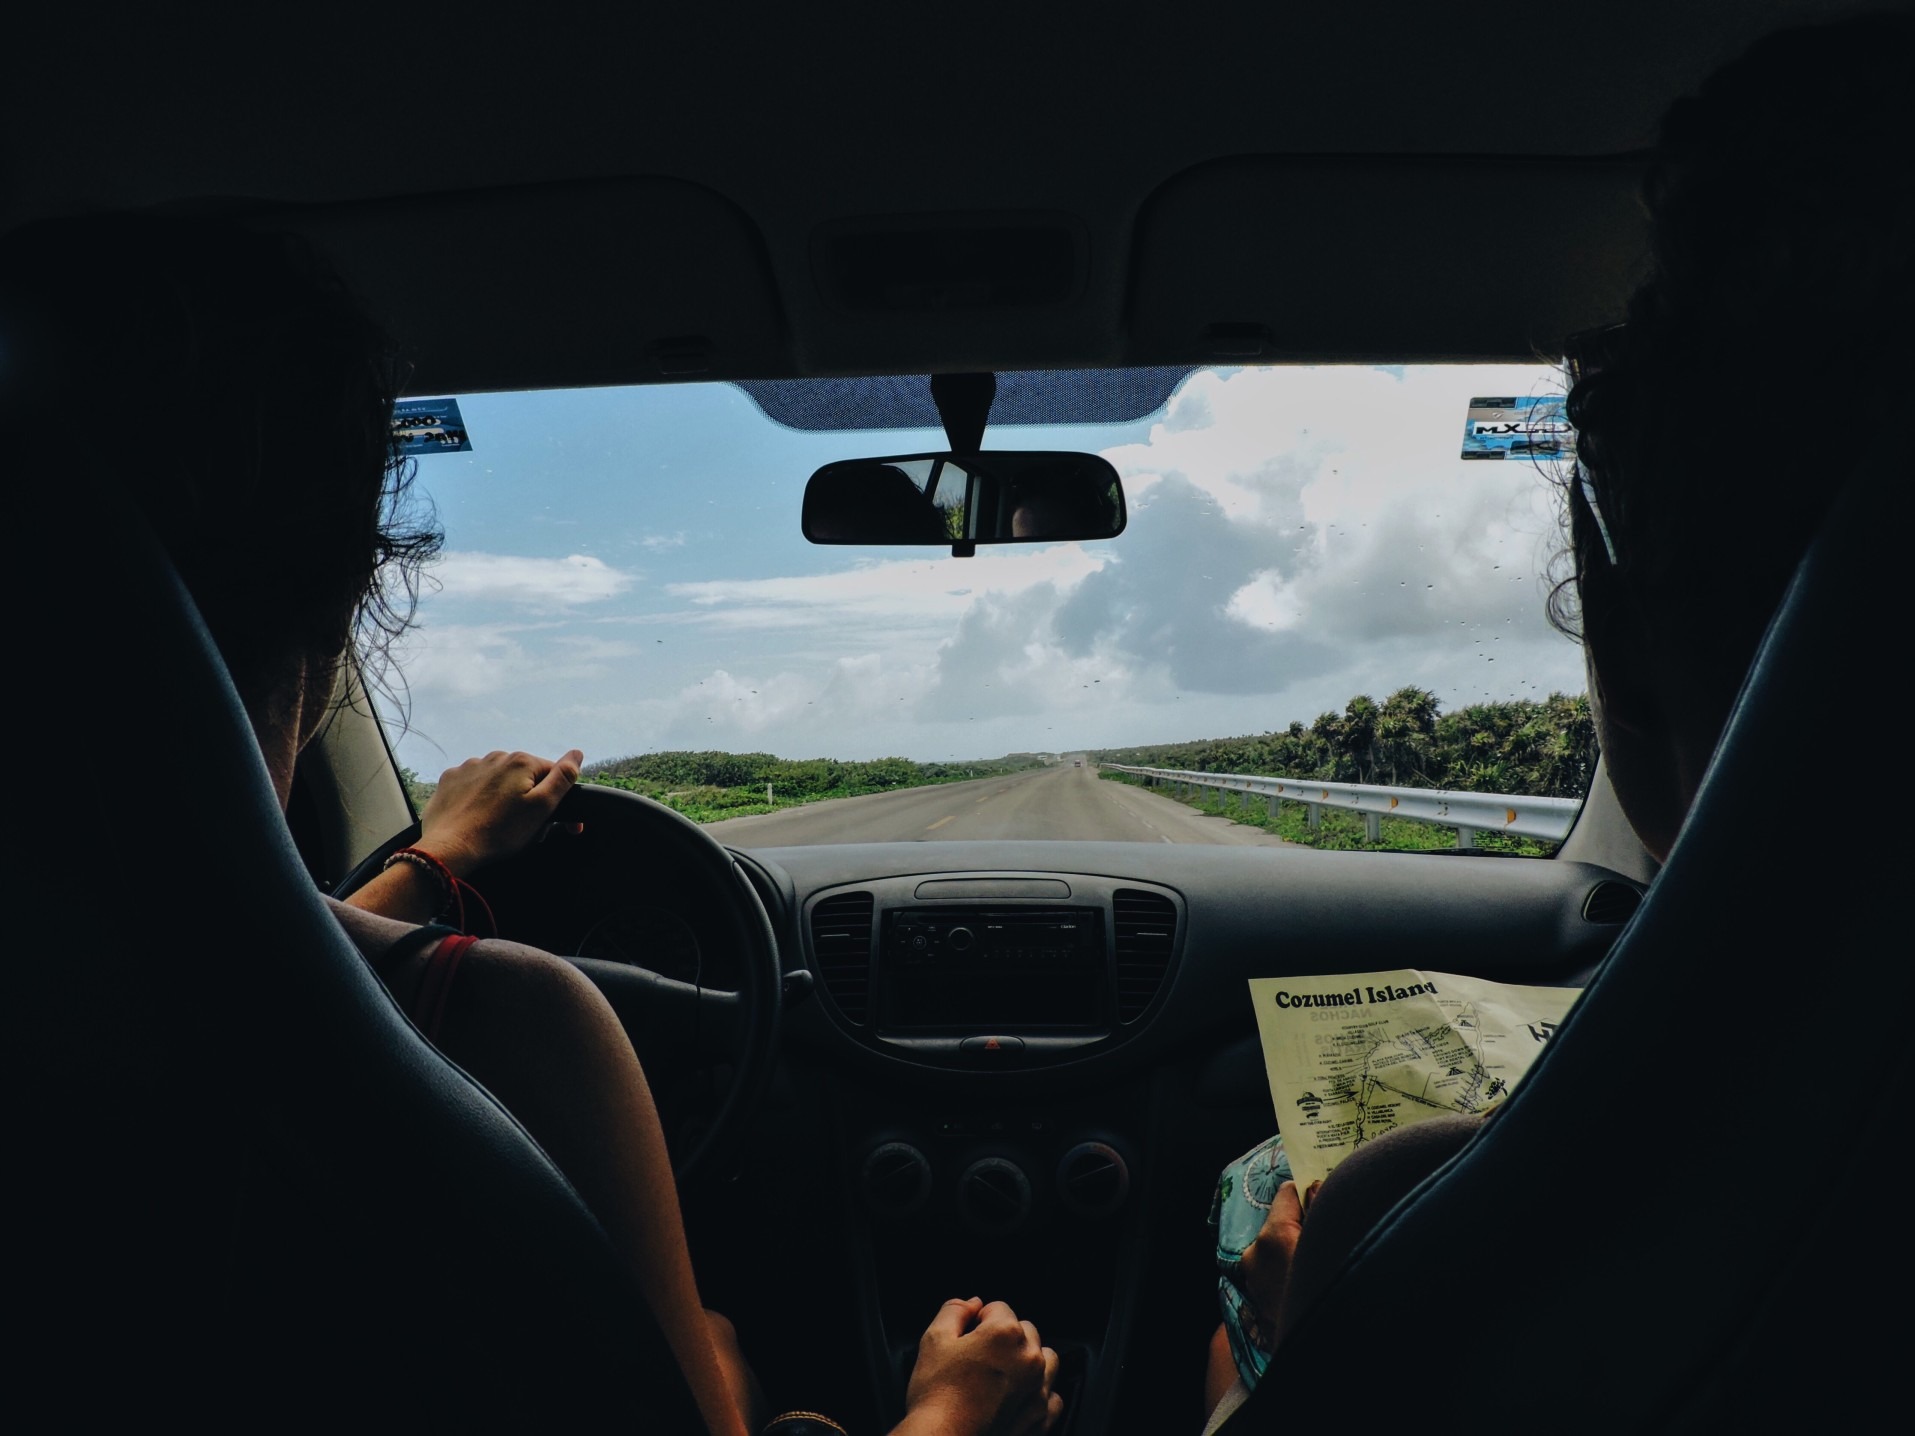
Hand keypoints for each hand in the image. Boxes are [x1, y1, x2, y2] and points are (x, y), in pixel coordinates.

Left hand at [418, 748, 582, 876]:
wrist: (450, 848)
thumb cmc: (499, 832)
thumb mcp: (542, 808)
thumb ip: (562, 778)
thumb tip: (577, 754)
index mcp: (521, 762)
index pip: (552, 773)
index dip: (559, 798)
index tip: (558, 825)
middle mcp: (496, 757)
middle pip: (524, 776)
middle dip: (529, 798)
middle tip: (525, 828)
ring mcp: (470, 767)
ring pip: (498, 780)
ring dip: (504, 796)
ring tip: (499, 824)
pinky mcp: (451, 780)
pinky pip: (474, 785)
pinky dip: (479, 798)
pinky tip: (478, 816)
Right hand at [899, 1296, 1060, 1435]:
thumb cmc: (937, 1394)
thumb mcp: (934, 1340)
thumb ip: (954, 1310)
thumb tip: (973, 1303)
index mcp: (1006, 1333)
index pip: (998, 1309)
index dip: (978, 1321)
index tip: (966, 1339)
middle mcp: (1029, 1357)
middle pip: (1024, 1330)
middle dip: (1004, 1338)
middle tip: (978, 1358)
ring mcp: (1038, 1388)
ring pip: (1045, 1359)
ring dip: (1028, 1359)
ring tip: (1002, 1373)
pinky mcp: (1040, 1416)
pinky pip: (1053, 1396)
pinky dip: (1039, 1393)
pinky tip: (1020, 1396)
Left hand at [1237, 1178, 1318, 1346]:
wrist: (1315, 1352)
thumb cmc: (1332, 1291)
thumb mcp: (1335, 1244)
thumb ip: (1324, 1209)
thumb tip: (1315, 1187)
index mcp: (1273, 1237)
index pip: (1288, 1193)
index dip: (1310, 1194)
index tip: (1326, 1202)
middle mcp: (1255, 1255)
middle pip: (1282, 1221)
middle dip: (1303, 1224)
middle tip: (1327, 1237)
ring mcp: (1253, 1281)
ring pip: (1277, 1247)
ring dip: (1296, 1248)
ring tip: (1321, 1264)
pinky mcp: (1256, 1302)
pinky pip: (1274, 1271)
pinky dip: (1290, 1270)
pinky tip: (1309, 1284)